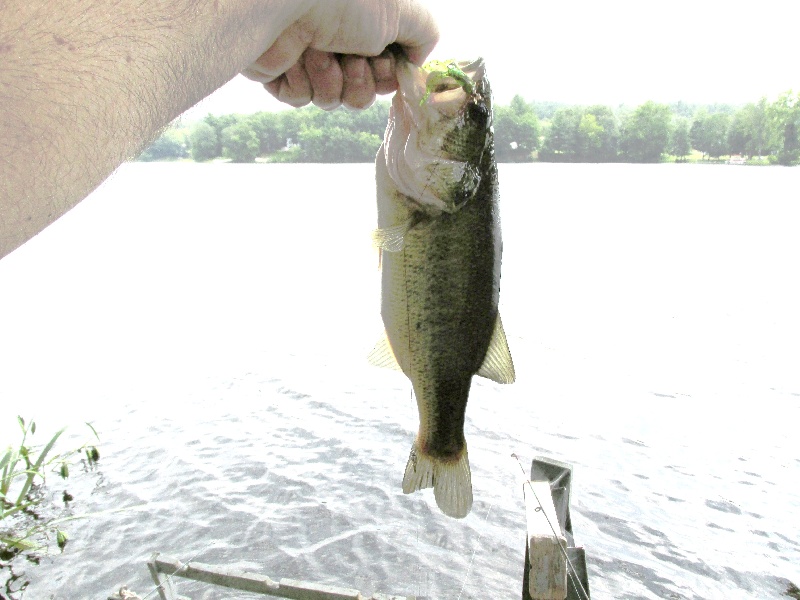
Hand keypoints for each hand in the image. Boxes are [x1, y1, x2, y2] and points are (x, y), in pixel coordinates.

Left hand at [241, 0, 438, 109]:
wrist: (287, 2)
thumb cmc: (346, 0)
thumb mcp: (405, 11)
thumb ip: (425, 35)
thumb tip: (418, 61)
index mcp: (367, 27)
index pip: (386, 75)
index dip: (385, 77)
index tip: (381, 62)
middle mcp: (340, 41)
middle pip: (361, 94)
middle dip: (359, 83)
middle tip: (351, 58)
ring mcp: (310, 57)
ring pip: (331, 100)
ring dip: (330, 80)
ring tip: (318, 51)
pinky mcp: (282, 71)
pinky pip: (301, 98)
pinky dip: (302, 81)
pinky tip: (297, 56)